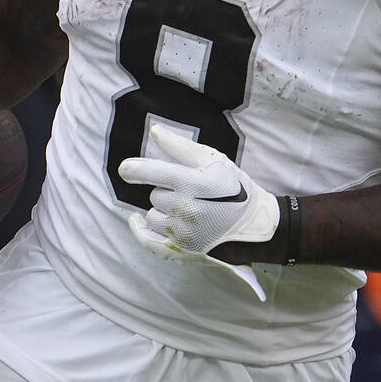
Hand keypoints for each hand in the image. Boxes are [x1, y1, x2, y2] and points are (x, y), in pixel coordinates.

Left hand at [119, 124, 278, 299]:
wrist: (255, 226)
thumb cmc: (236, 189)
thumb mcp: (214, 162)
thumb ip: (182, 147)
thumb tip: (156, 131)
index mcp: (192, 183)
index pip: (154, 173)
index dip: (136, 169)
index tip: (125, 169)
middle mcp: (184, 209)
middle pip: (155, 195)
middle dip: (167, 191)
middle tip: (190, 192)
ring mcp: (182, 233)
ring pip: (152, 216)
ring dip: (162, 211)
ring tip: (186, 208)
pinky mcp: (181, 250)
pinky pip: (148, 241)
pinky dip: (140, 230)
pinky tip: (136, 221)